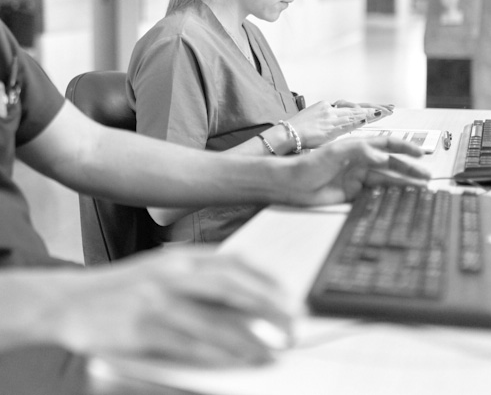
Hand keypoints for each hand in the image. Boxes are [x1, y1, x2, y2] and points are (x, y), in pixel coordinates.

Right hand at [51, 248, 292, 366]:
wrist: (70, 301)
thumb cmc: (125, 288)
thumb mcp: (162, 269)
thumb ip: (197, 278)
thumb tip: (242, 296)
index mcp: (180, 257)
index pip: (233, 263)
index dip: (266, 280)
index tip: (289, 296)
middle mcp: (172, 272)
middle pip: (231, 287)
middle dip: (267, 306)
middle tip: (293, 324)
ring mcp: (156, 299)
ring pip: (212, 320)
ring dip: (247, 338)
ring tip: (272, 351)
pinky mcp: (140, 329)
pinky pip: (186, 345)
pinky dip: (214, 355)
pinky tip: (233, 363)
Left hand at [284, 136, 429, 205]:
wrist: (292, 184)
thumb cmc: (309, 164)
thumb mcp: (336, 152)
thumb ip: (361, 151)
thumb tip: (383, 157)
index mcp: (356, 147)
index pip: (386, 145)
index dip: (404, 148)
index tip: (420, 153)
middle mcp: (359, 162)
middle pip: (390, 164)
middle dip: (409, 169)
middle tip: (426, 177)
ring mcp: (356, 178)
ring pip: (385, 180)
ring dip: (402, 183)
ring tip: (419, 189)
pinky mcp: (352, 194)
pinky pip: (374, 193)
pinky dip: (387, 195)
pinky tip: (399, 198)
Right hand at [285, 100, 393, 148]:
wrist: (285, 135)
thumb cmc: (296, 134)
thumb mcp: (314, 126)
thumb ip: (329, 126)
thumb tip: (342, 132)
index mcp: (325, 108)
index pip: (349, 106)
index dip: (365, 108)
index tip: (378, 108)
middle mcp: (329, 109)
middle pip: (355, 107)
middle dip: (373, 108)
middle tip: (389, 108)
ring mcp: (329, 116)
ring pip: (354, 113)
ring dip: (371, 113)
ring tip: (385, 113)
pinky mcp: (328, 125)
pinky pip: (347, 122)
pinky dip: (359, 121)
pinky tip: (370, 120)